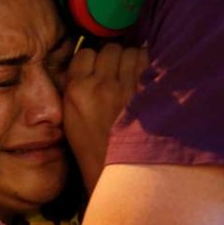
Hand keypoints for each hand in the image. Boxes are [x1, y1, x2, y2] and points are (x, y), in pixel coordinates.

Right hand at [64, 43, 148, 190]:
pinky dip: (151, 66)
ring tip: (136, 77)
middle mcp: (98, 86)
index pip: (86, 52)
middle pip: (110, 48)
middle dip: (117, 57)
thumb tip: (92, 59)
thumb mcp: (72, 119)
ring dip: (135, 60)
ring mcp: (124, 88)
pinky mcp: (147, 93)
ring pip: (131, 51)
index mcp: (75, 92)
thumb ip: (78, 88)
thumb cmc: (96, 149)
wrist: (119, 175)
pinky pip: (150, 62)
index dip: (96, 58)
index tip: (101, 68)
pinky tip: (150, 81)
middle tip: (121, 73)